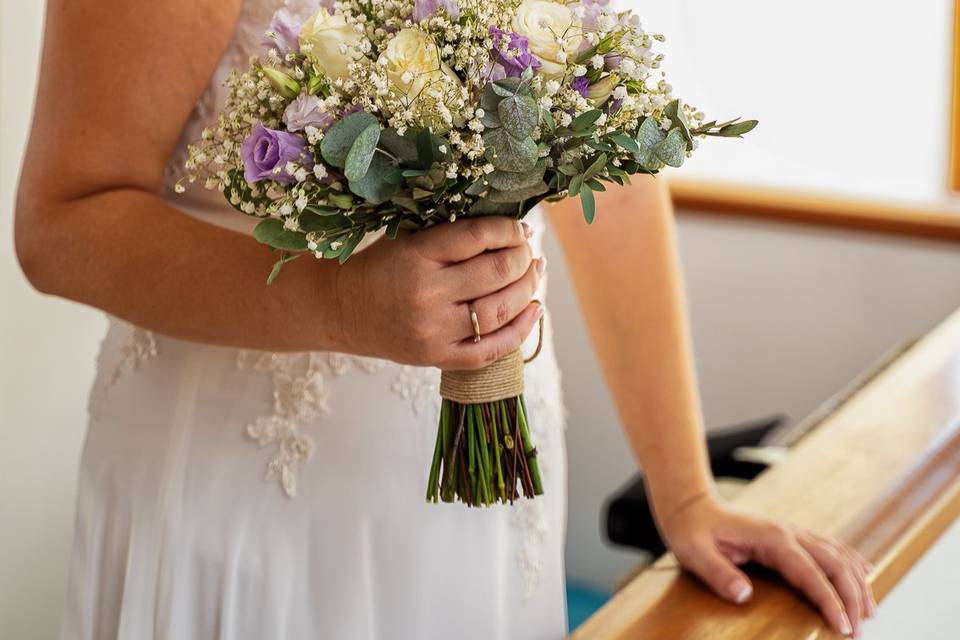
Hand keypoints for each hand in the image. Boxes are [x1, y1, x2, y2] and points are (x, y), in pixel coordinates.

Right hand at [336, 216, 544, 369]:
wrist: (341, 309)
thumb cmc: (381, 267)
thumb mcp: (409, 238)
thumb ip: (453, 233)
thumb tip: (513, 229)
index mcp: (417, 255)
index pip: (479, 236)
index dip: (509, 230)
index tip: (520, 229)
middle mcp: (426, 294)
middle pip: (498, 272)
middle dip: (524, 258)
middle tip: (528, 252)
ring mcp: (433, 331)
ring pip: (502, 310)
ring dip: (528, 289)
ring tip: (534, 274)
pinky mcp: (437, 358)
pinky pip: (492, 350)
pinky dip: (521, 329)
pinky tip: (534, 309)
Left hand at [658, 492, 875, 636]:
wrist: (690, 507)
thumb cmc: (691, 532)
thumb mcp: (694, 554)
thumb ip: (718, 574)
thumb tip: (743, 595)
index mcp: (771, 538)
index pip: (810, 573)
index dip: (829, 601)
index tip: (841, 628)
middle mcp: (788, 532)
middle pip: (835, 564)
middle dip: (852, 598)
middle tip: (858, 633)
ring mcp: (792, 532)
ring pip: (838, 555)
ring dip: (858, 583)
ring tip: (870, 615)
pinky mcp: (791, 536)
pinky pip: (830, 548)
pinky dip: (851, 563)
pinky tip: (866, 576)